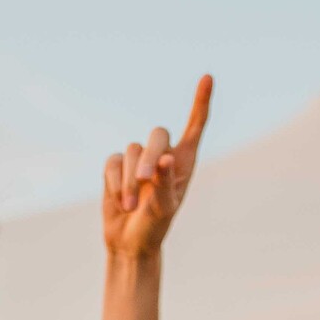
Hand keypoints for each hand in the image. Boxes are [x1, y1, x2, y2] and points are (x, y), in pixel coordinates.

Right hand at [102, 75, 211, 258]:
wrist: (130, 241)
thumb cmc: (156, 226)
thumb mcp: (164, 209)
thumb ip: (165, 184)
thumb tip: (164, 159)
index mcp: (183, 162)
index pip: (195, 127)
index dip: (200, 103)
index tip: (208, 78)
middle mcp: (162, 154)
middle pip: (157, 135)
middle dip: (148, 156)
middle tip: (143, 180)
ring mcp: (138, 158)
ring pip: (131, 151)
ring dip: (128, 181)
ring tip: (130, 206)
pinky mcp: (116, 165)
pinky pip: (112, 162)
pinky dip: (114, 183)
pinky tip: (119, 202)